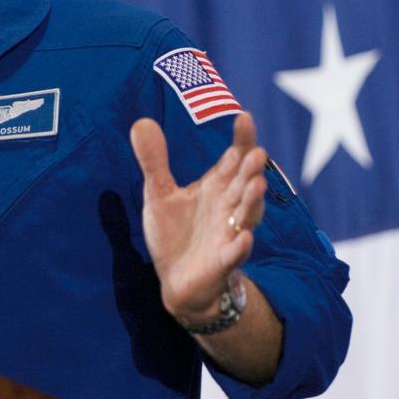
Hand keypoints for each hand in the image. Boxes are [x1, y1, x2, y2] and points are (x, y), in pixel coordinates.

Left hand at [130, 112, 267, 326]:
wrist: (176, 281)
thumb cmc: (175, 233)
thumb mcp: (158, 193)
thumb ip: (153, 160)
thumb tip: (141, 121)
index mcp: (216, 187)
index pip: (233, 158)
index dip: (241, 139)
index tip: (244, 117)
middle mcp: (228, 207)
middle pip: (244, 183)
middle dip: (251, 169)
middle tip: (256, 152)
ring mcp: (228, 234)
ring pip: (247, 215)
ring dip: (253, 201)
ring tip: (257, 185)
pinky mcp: (222, 261)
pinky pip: (235, 253)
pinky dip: (241, 246)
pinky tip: (245, 238)